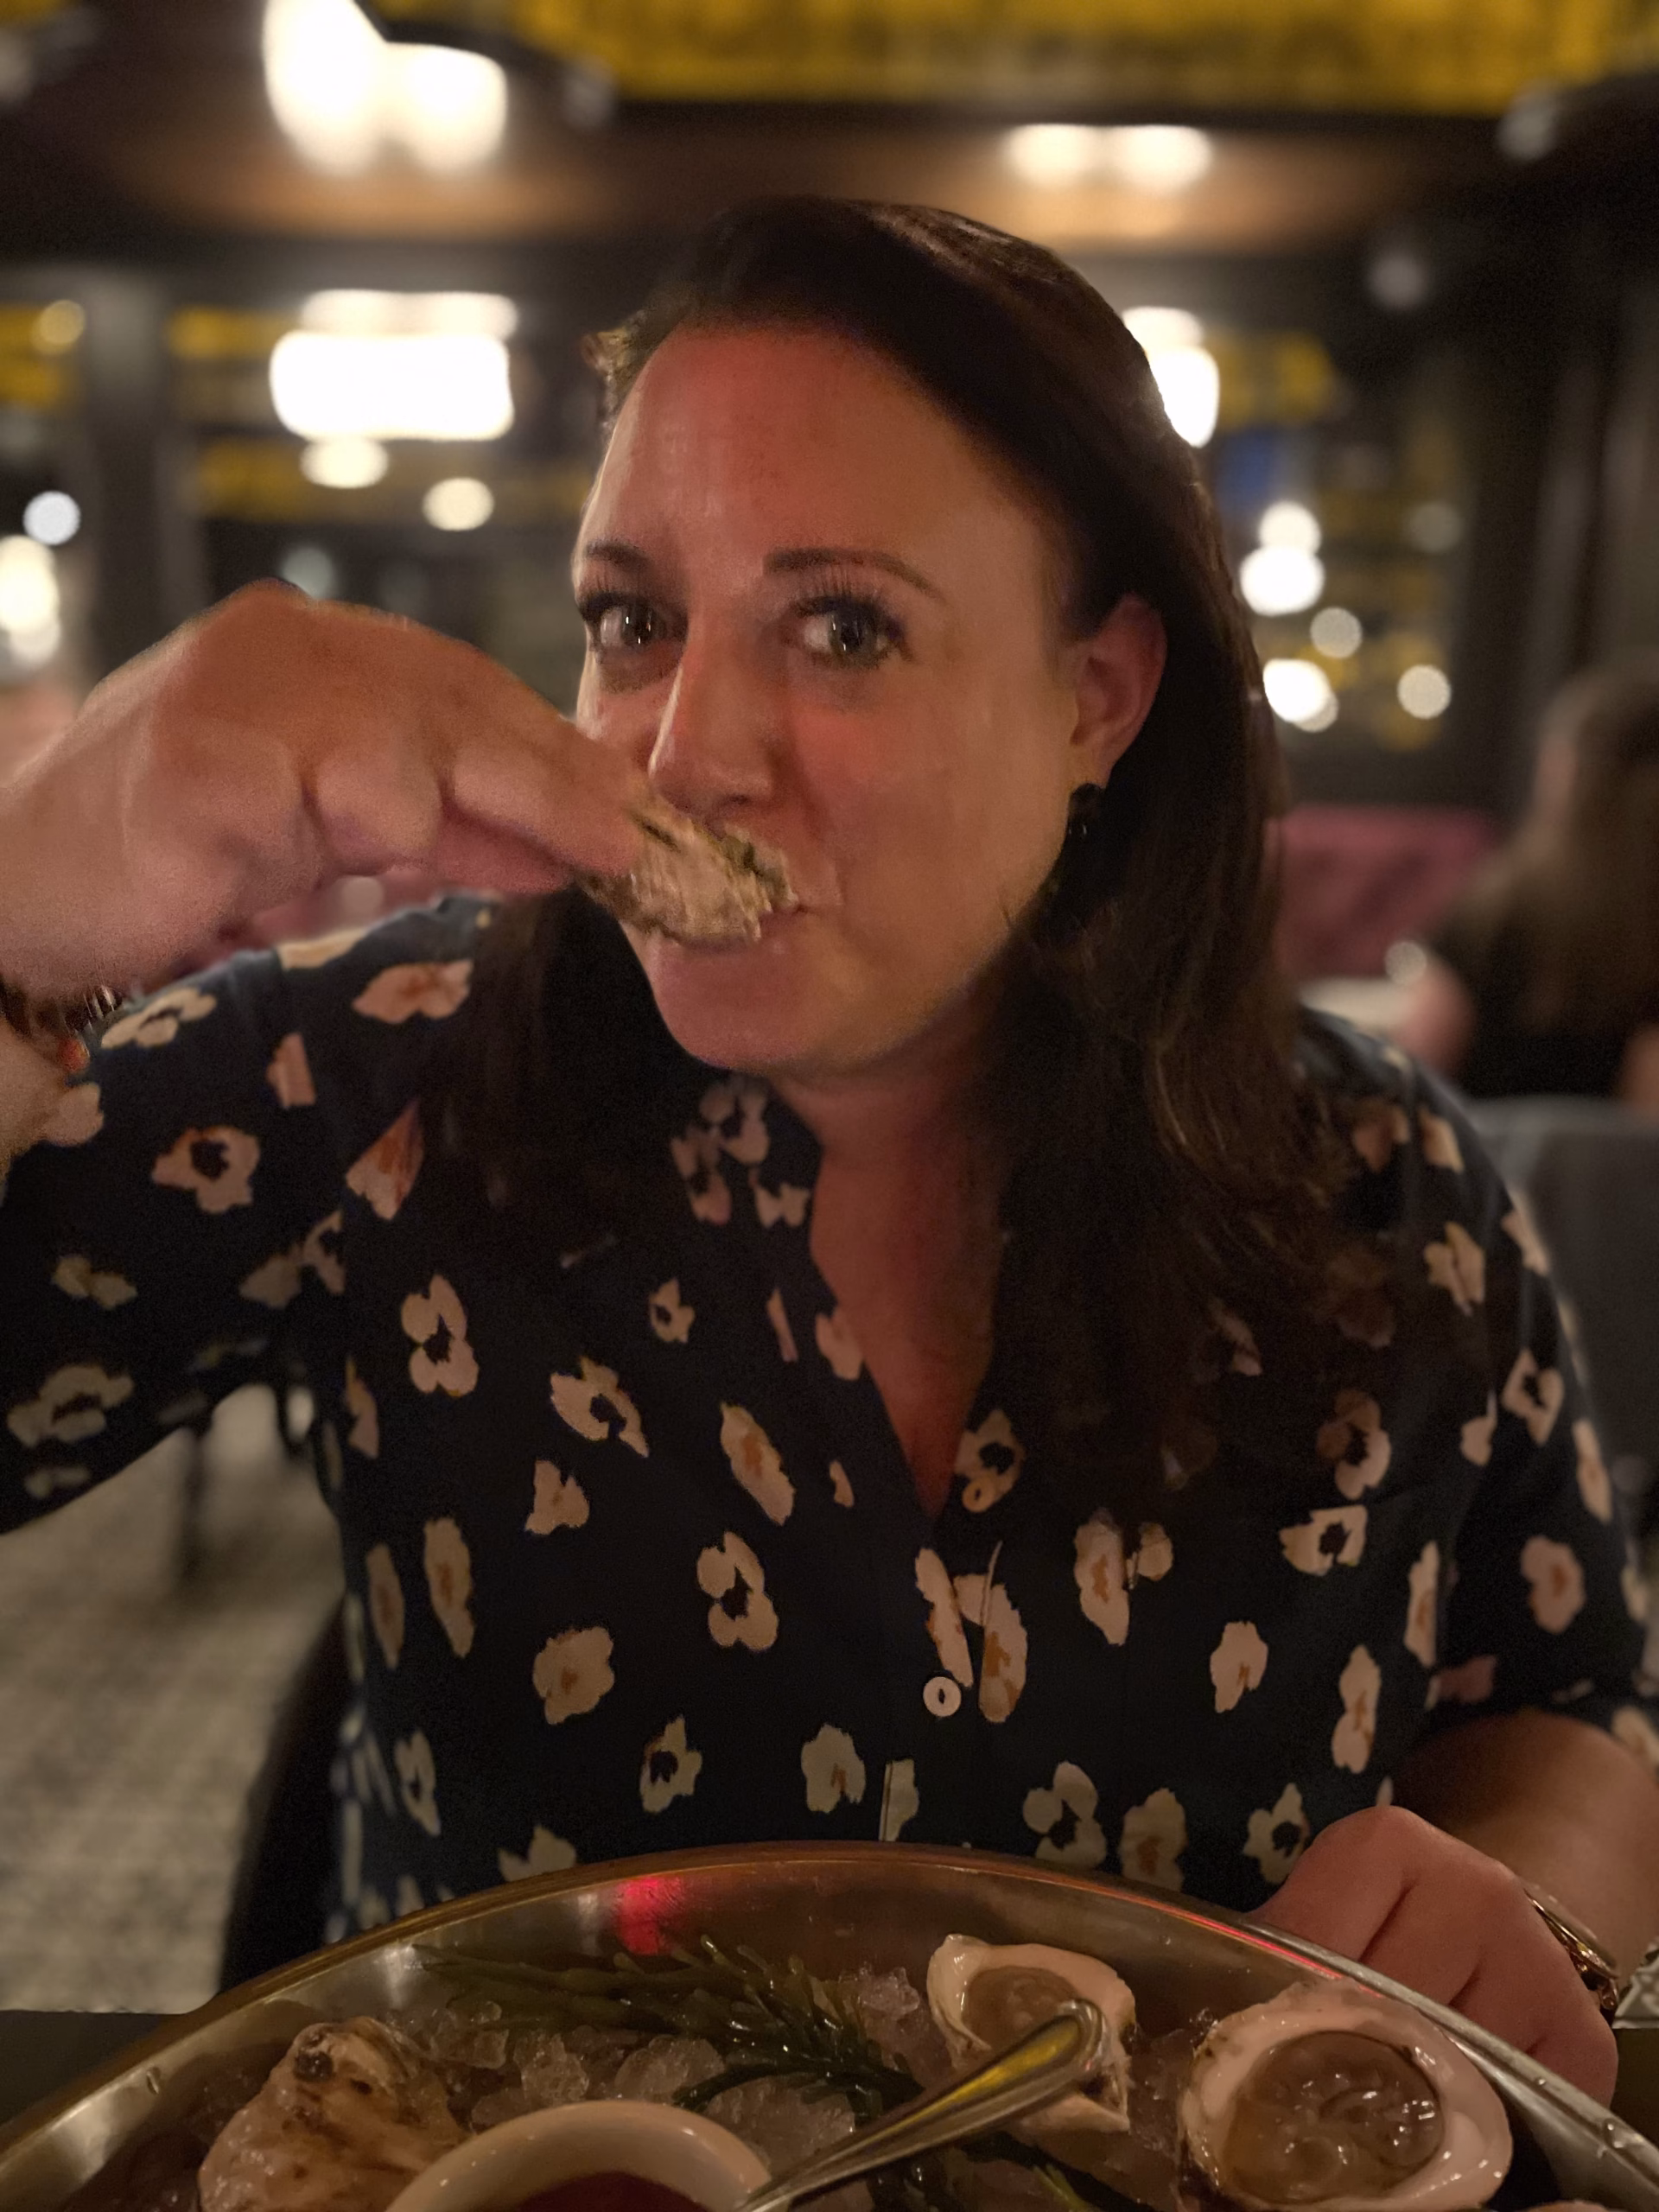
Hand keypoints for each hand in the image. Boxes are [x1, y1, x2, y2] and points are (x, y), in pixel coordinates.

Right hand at [0, 583, 645, 993]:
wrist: (27, 884)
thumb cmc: (185, 854)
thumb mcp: (334, 834)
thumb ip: (444, 830)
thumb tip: (564, 851)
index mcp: (315, 647)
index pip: (463, 686)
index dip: (554, 750)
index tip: (633, 810)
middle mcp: (277, 649)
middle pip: (449, 710)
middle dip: (548, 783)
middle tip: (627, 844)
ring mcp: (227, 698)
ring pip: (387, 754)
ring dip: (432, 820)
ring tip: (436, 860)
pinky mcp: (186, 766)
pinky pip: (296, 810)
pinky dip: (326, 845)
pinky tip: (325, 866)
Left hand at [1252, 1806, 1616, 2103]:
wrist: (1482, 1924)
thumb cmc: (1377, 1927)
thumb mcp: (1316, 1919)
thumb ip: (1271, 1955)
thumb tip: (1207, 2025)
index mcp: (1387, 1846)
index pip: (1316, 1947)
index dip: (1283, 2008)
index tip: (1263, 2051)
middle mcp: (1477, 1888)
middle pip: (1387, 2010)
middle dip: (1346, 2056)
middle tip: (1317, 2092)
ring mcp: (1538, 1960)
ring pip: (1450, 2063)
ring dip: (1410, 2093)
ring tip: (1378, 2101)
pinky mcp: (1582, 2036)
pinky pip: (1515, 2103)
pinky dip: (1477, 2123)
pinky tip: (1445, 2112)